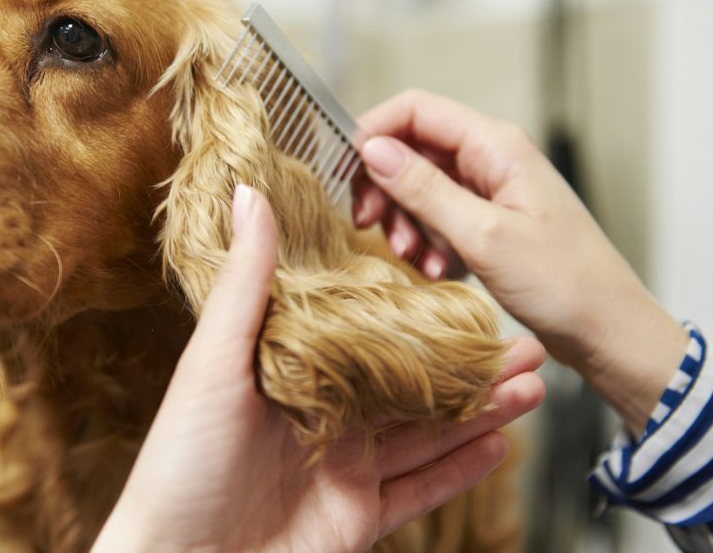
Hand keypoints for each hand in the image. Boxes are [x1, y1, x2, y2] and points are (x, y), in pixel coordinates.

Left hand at [92, 185, 545, 552]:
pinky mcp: (358, 517)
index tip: (461, 289)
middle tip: (521, 341)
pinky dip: (462, 469)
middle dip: (468, 364)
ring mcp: (344, 469)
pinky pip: (421, 490)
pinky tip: (500, 444)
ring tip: (532, 385)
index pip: (367, 334)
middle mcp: (324, 417)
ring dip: (480, 410)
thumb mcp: (212, 361)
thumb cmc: (180, 462)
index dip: (416, 313)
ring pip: (428, 433)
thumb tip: (248, 196)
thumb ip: (246, 283)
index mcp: (291, 373)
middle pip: (410, 384)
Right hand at [353, 89, 688, 433]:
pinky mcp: (491, 223)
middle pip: (413, 149)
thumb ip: (425, 189)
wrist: (609, 331)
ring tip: (414, 258)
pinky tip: (438, 271)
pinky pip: (440, 218)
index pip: (416, 110)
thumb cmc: (564, 283)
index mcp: (496, 146)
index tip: (346, 173)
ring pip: (422, 188)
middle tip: (369, 225)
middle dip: (385, 187)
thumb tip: (373, 150)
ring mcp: (491, 192)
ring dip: (406, 221)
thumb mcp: (483, 235)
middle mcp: (492, 159)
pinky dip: (428, 241)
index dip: (374, 132)